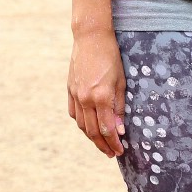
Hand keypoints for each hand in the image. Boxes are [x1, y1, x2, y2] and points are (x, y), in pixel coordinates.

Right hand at [68, 30, 126, 155]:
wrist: (90, 38)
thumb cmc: (111, 57)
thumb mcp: (121, 81)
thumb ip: (119, 107)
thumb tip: (120, 129)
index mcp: (100, 97)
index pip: (107, 128)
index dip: (114, 142)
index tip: (120, 151)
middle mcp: (85, 99)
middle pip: (92, 131)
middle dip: (103, 145)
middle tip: (112, 154)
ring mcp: (75, 95)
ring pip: (82, 124)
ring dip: (92, 138)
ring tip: (102, 144)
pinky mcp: (70, 90)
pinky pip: (74, 113)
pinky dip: (81, 124)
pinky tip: (88, 128)